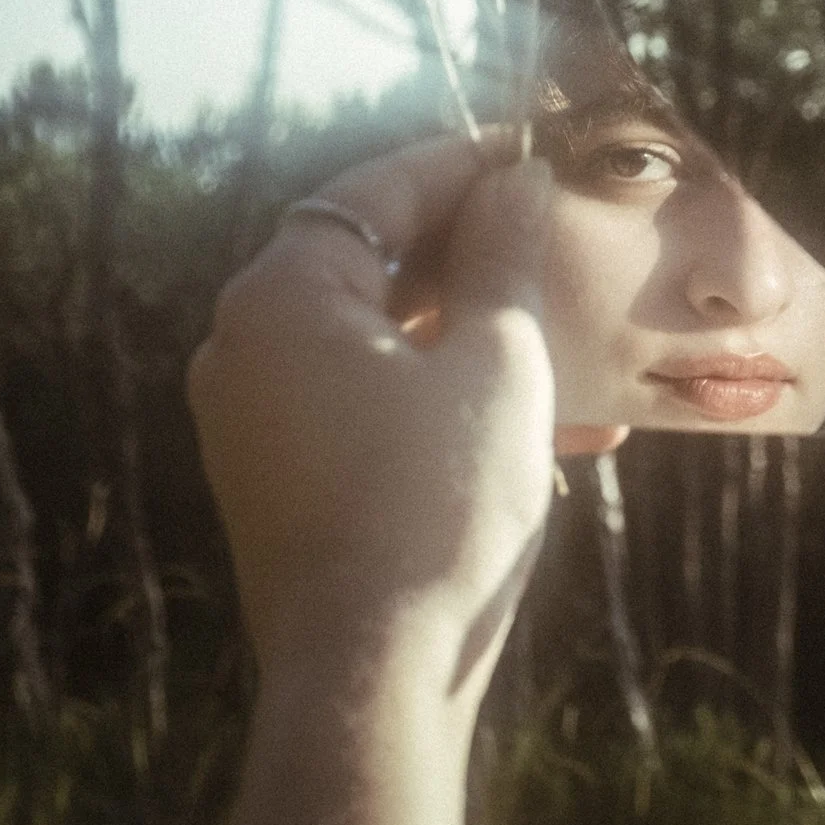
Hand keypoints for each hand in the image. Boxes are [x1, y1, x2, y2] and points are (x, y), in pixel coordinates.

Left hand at [188, 135, 621, 824]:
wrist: (376, 675)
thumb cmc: (438, 505)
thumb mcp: (500, 362)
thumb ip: (506, 258)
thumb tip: (517, 184)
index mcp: (282, 295)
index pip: (379, 189)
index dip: (466, 163)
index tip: (536, 150)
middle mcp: (245, 347)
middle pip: (374, 264)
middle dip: (479, 259)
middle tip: (562, 244)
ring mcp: (255, 423)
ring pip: (382, 343)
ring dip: (478, 339)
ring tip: (580, 356)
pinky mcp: (281, 485)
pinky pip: (370, 408)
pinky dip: (446, 400)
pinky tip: (551, 436)